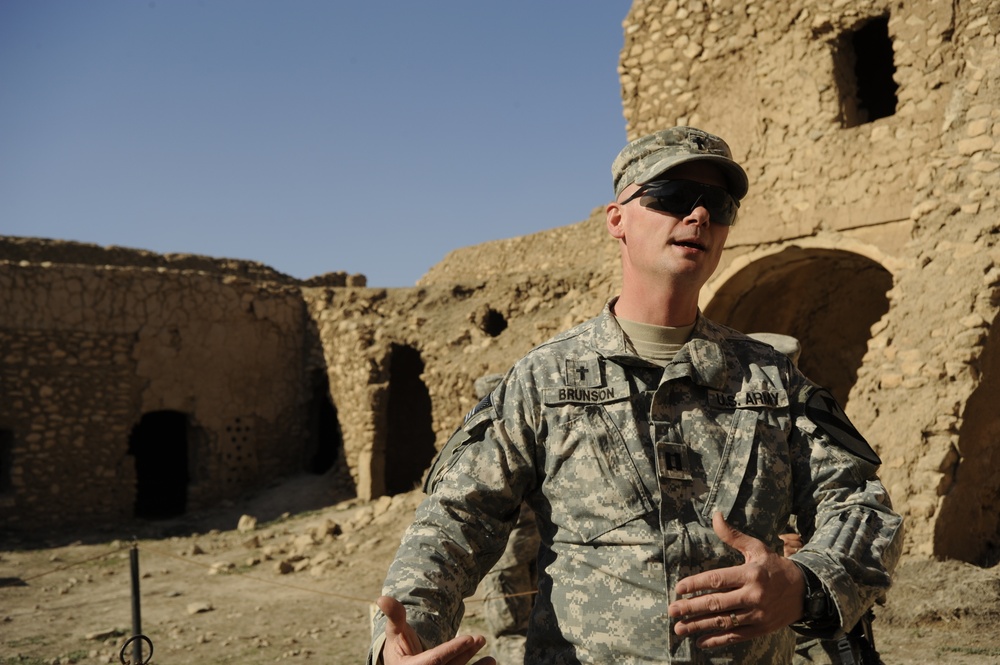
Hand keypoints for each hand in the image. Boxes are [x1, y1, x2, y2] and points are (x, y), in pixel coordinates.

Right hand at [376, 596, 495, 664]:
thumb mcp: (394, 632)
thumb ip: (394, 616)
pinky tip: (490, 661)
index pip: (433, 661)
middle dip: (464, 655)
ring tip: (490, 656)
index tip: (469, 639)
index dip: (451, 650)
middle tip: (479, 639)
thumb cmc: (398, 647)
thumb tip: (382, 598)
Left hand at [667, 512, 805, 648]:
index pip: (717, 579)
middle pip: (717, 603)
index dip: (696, 584)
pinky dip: (718, 640)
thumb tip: (716, 515)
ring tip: (679, 628)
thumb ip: (733, 536)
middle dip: (692, 608)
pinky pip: (736, 636)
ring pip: (723, 622)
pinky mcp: (761, 628)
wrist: (805, 590)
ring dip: (699, 626)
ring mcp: (757, 614)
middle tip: (672, 610)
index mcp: (750, 574)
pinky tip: (701, 642)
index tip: (679, 588)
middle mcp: (753, 595)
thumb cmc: (775, 566)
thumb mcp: (757, 548)